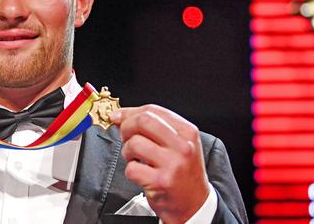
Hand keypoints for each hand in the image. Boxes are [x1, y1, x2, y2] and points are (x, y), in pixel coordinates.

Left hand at [110, 105, 208, 223]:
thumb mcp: (178, 144)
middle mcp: (182, 146)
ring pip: (134, 144)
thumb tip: (121, 116)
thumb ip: (154, 127)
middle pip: (143, 121)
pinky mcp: (161, 182)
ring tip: (136, 158)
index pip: (153, 110)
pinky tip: (141, 173)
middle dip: (126, 127)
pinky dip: (130, 170)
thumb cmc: (182, 171)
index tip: (118, 116)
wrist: (194, 203)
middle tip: (125, 136)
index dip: (130, 112)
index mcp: (187, 132)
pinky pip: (132, 168)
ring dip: (127, 151)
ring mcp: (173, 164)